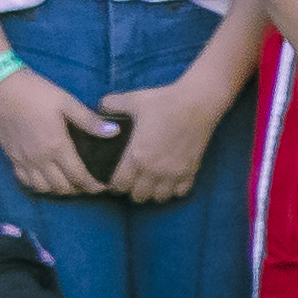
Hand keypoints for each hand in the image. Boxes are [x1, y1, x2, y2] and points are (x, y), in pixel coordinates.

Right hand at [0, 63, 115, 201]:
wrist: (0, 88)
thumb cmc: (37, 93)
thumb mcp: (67, 102)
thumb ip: (90, 121)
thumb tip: (115, 132)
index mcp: (57, 146)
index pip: (78, 176)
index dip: (92, 185)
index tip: (102, 187)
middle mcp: (39, 158)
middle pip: (61, 187)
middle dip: (77, 189)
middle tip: (88, 184)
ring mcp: (23, 160)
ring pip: (42, 187)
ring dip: (58, 190)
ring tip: (69, 183)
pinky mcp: (11, 157)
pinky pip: (25, 180)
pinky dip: (38, 185)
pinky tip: (46, 179)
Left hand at [103, 72, 235, 204]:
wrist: (199, 101)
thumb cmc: (165, 100)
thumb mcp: (132, 100)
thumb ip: (110, 105)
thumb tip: (98, 109)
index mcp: (137, 155)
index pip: (119, 184)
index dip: (114, 184)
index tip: (114, 177)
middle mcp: (155, 169)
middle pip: (138, 196)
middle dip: (132, 190)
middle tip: (132, 180)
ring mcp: (175, 171)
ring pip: (159, 197)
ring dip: (153, 192)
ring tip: (150, 182)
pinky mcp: (192, 169)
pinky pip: (180, 192)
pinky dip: (174, 189)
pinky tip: (170, 180)